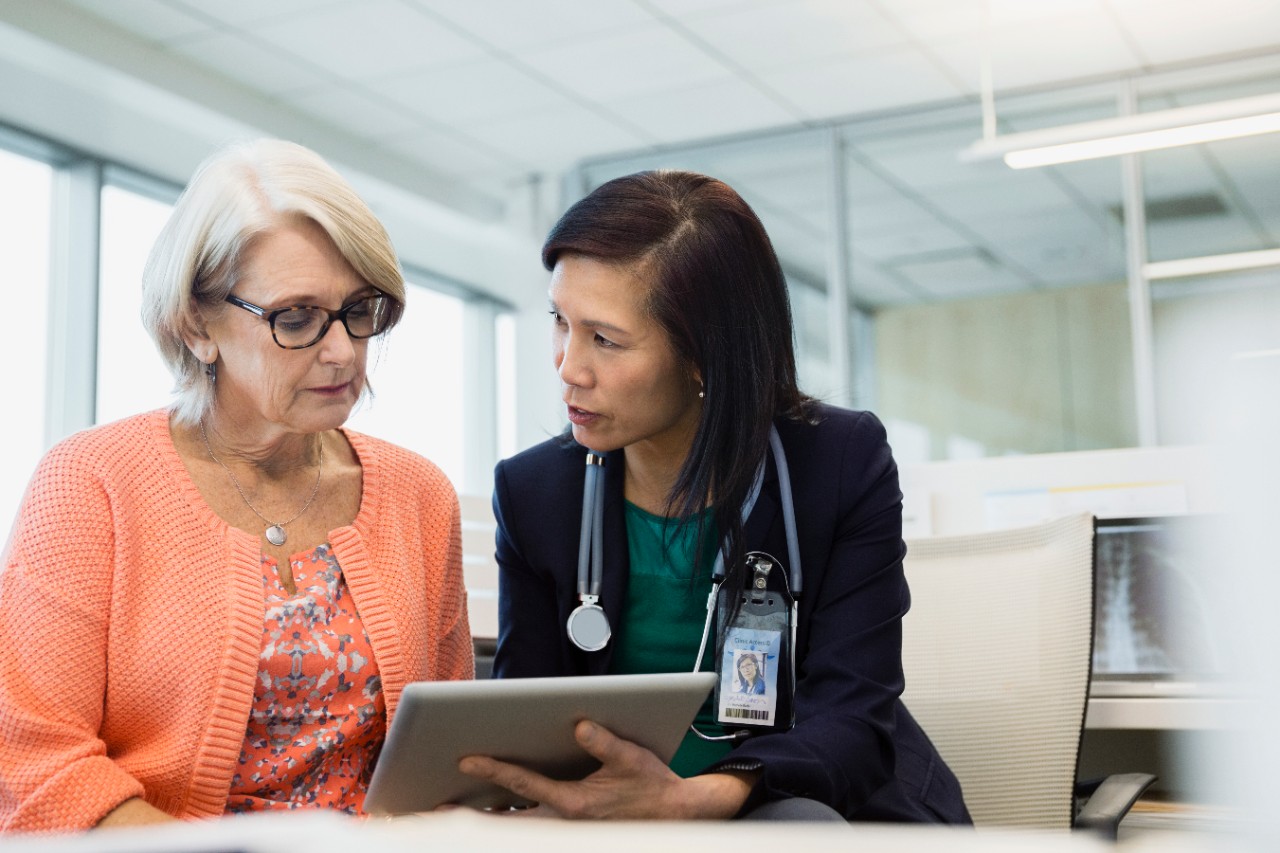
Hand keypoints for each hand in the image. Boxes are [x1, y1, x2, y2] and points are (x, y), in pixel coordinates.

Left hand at [457, 719, 756, 819]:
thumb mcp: (632, 759)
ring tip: (456, 807)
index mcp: (574, 803)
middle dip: (473, 813)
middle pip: (508, 817)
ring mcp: (565, 827)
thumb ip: (605, 743)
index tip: (466, 759)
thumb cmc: (651, 785)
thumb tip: (580, 726)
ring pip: (517, 824)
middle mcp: (564, 819)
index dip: (493, 768)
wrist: (673, 815)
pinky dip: (509, 816)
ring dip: (488, 818)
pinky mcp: (570, 826)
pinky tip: (493, 809)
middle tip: (438, 805)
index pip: (522, 784)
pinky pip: (532, 823)